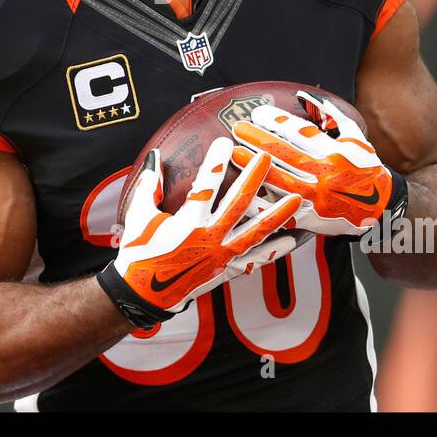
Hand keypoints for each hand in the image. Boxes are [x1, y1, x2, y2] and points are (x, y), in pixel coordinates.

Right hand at [98, 137, 301, 329]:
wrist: (143, 293)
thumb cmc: (139, 252)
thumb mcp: (139, 216)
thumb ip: (149, 186)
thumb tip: (155, 159)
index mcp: (188, 223)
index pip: (205, 186)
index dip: (215, 163)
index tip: (225, 142)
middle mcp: (209, 238)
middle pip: (238, 204)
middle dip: (254, 179)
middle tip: (267, 158)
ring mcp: (220, 255)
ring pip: (255, 232)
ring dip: (277, 214)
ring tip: (297, 200)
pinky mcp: (224, 268)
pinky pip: (253, 257)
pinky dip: (272, 249)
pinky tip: (290, 240)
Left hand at [229, 90, 407, 237]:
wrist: (381, 208)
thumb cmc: (365, 166)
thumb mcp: (355, 136)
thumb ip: (330, 114)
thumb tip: (304, 94)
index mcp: (335, 151)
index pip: (300, 132)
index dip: (275, 121)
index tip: (256, 113)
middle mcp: (325, 173)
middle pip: (285, 154)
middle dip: (258, 140)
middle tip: (236, 129)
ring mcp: (317, 197)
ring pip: (279, 181)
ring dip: (255, 167)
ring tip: (235, 155)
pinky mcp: (311, 218)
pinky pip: (282, 210)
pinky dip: (263, 202)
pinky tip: (245, 192)